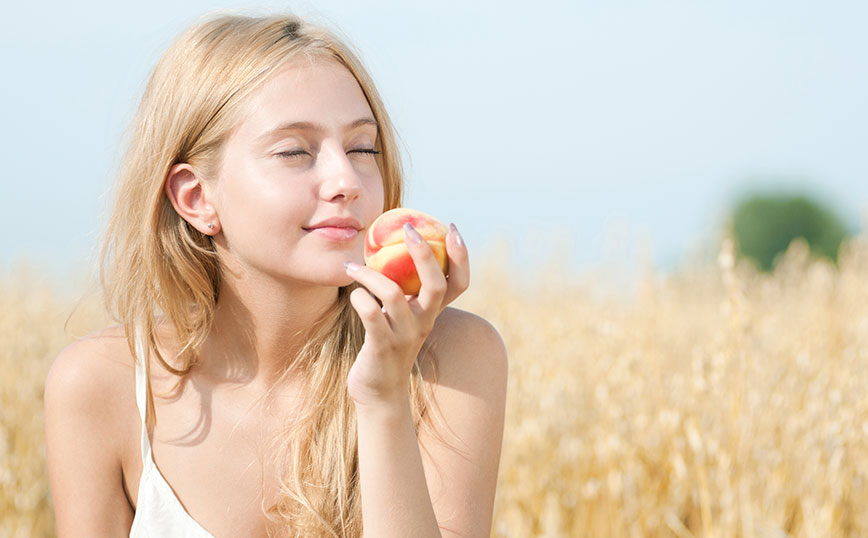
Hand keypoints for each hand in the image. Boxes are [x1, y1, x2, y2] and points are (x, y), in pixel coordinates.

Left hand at [344, 222, 468, 407]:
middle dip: (424, 253)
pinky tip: (352, 293)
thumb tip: (389, 247)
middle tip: (408, 230)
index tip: (452, 228)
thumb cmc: (386, 345)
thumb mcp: (403, 317)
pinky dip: (359, 298)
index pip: (459, 282)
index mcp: (432, 312)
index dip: (461, 256)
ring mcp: (404, 336)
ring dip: (371, 274)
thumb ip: (405, 291)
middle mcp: (424, 322)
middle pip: (436, 284)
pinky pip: (370, 315)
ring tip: (353, 265)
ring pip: (394, 295)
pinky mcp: (382, 347)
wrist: (379, 392)